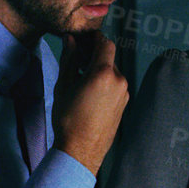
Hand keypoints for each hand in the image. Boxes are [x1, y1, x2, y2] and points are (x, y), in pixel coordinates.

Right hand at [52, 31, 127, 174]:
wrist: (81, 150)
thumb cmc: (68, 119)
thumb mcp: (64, 85)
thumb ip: (69, 59)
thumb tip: (70, 40)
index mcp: (103, 73)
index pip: (105, 43)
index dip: (94, 38)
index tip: (84, 38)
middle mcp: (119, 80)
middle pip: (108, 57)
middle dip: (94, 56)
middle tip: (77, 59)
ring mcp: (124, 93)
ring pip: (112, 72)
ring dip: (99, 70)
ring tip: (80, 80)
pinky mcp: (124, 104)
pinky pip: (115, 85)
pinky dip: (104, 82)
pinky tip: (89, 93)